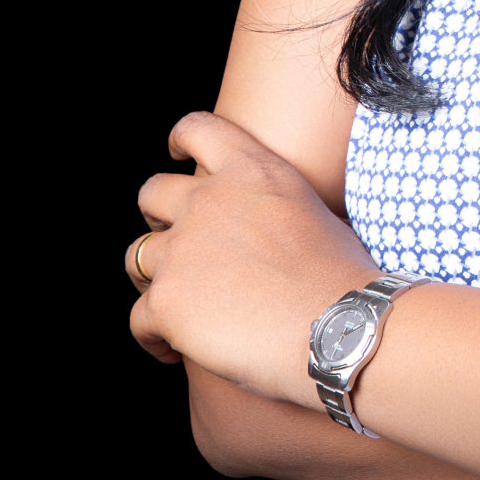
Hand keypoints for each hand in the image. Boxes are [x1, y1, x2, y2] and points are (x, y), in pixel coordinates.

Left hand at [127, 111, 376, 405]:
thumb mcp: (316, 211)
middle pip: (152, 192)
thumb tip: (267, 233)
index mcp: (253, 170)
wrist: (336, 326)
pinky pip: (137, 319)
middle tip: (179, 246)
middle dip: (157, 217)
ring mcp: (182, 250)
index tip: (177, 155)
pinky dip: (152, 336)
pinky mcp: (166, 301)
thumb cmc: (342, 277)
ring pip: (136, 256)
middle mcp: (209, 200)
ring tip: (177, 307)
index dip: (181, 139)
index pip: (198, 128)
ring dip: (153, 278)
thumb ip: (275, 207)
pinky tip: (173, 350)